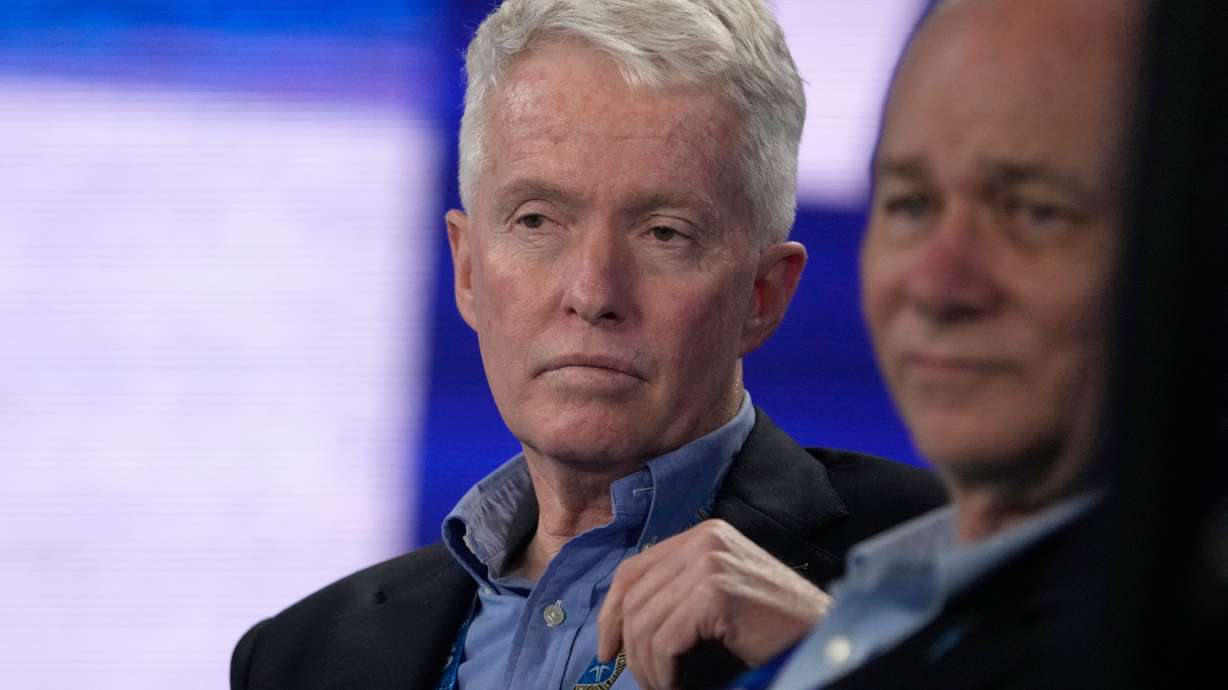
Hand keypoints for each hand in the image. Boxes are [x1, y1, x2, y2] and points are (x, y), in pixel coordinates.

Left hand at [596, 519, 831, 689]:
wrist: (825, 639)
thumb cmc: (774, 630)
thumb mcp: (718, 599)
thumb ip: (678, 595)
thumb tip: (619, 625)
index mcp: (704, 535)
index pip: (634, 569)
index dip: (612, 612)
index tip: (607, 649)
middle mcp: (705, 539)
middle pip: (634, 597)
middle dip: (629, 648)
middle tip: (645, 682)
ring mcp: (711, 561)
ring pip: (644, 622)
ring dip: (648, 667)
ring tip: (666, 687)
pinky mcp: (716, 591)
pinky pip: (664, 639)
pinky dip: (664, 672)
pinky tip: (678, 685)